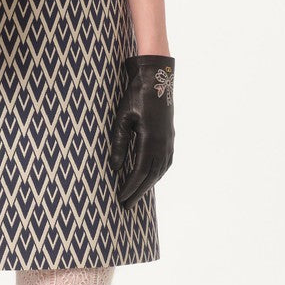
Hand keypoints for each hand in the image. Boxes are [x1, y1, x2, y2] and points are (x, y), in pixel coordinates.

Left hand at [110, 55, 174, 207]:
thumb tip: (115, 167)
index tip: (120, 199)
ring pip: (160, 171)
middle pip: (151, 176)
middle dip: (138, 192)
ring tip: (135, 197)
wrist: (156, 78)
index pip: (139, 171)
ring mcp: (169, 141)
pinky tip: (148, 179)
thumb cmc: (135, 96)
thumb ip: (119, 143)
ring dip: (147, 186)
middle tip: (125, 206)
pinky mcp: (169, 137)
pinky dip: (156, 175)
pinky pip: (165, 163)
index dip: (130, 187)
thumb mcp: (122, 119)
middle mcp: (163, 143)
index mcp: (150, 139)